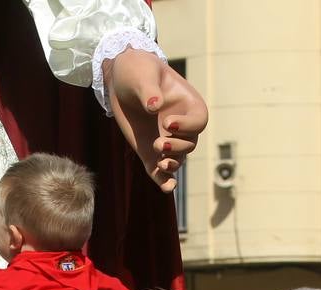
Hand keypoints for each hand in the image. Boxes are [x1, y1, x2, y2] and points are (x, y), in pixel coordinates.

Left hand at [107, 50, 208, 192]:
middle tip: (158, 142)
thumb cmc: (137, 70)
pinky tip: (166, 187)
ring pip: (178, 159)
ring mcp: (167, 140)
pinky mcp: (150, 153)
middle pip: (189, 144)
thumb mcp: (142, 74)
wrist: (121, 79)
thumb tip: (154, 107)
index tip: (168, 123)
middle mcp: (182, 126)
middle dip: (177, 147)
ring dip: (172, 164)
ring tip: (159, 162)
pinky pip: (160, 171)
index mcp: (188, 104)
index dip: (187, 126)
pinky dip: (163, 181)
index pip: (199, 121)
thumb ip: (149, 90)